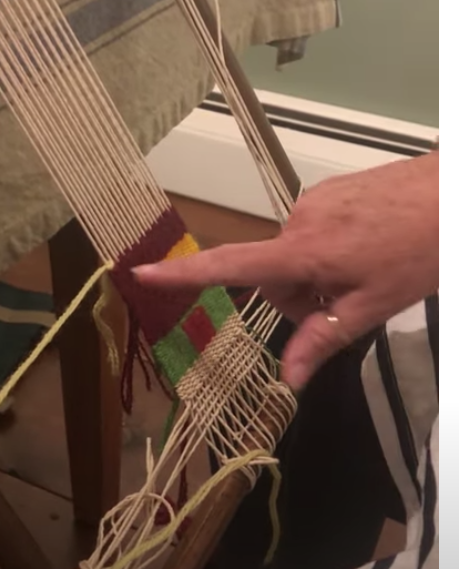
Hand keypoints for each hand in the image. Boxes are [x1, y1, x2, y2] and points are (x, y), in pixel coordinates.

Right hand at [134, 153, 438, 389]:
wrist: (452, 193)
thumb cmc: (421, 248)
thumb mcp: (373, 305)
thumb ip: (324, 339)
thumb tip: (288, 378)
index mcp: (305, 251)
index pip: (231, 266)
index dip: (184, 274)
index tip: (141, 273)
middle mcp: (300, 219)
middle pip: (273, 273)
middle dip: (299, 296)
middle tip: (345, 302)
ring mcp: (315, 200)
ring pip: (295, 254)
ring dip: (316, 273)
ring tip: (362, 271)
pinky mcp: (329, 189)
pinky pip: (311, 230)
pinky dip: (328, 249)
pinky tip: (364, 248)